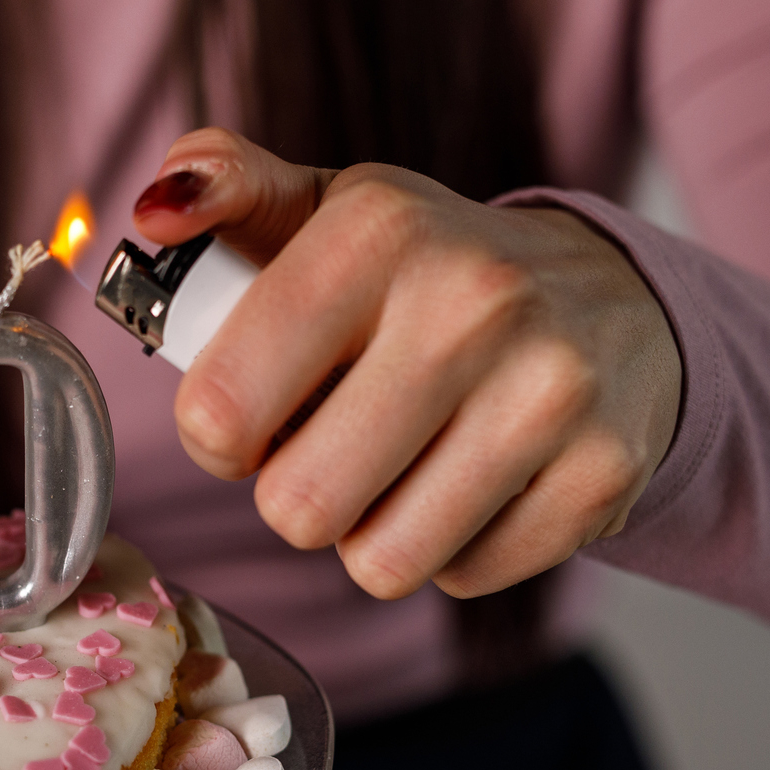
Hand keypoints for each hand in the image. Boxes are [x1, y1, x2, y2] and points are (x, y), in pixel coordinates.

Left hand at [132, 129, 681, 599]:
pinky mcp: (603, 473)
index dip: (215, 438)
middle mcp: (473, 302)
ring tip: (402, 464)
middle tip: (332, 446)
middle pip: (297, 507)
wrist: (615, 301)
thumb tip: (155, 209)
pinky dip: (452, 551)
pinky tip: (476, 482)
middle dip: (295, 494)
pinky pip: (463, 578)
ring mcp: (550, 392)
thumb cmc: (431, 270)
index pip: (223, 407)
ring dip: (371, 532)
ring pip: (380, 562)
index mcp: (379, 230)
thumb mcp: (332, 210)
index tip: (249, 416)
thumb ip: (229, 190)